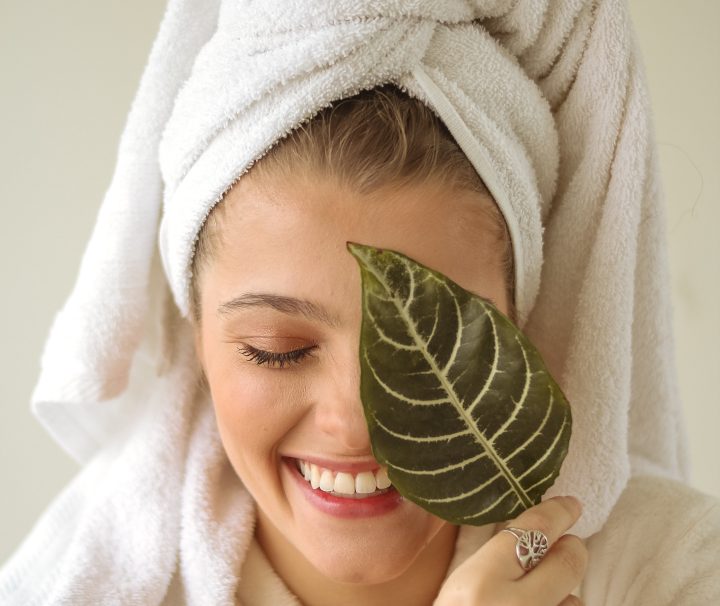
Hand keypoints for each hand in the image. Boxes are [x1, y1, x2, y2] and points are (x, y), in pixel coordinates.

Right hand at [434, 496, 587, 605]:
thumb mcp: (459, 588)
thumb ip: (490, 560)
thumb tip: (526, 530)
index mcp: (481, 582)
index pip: (531, 530)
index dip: (558, 511)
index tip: (572, 504)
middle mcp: (514, 605)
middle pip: (569, 560)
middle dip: (572, 548)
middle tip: (565, 544)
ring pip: (574, 598)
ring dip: (564, 592)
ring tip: (541, 596)